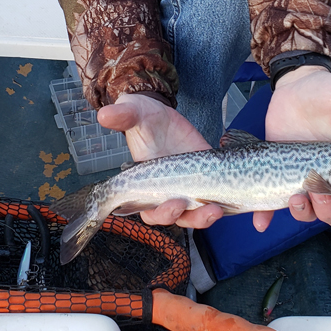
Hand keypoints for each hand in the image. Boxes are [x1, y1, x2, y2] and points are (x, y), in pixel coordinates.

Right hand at [97, 94, 224, 229]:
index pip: (148, 210)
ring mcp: (187, 190)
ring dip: (203, 218)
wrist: (166, 116)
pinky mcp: (207, 183)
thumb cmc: (144, 117)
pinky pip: (213, 203)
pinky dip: (220, 207)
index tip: (171, 203)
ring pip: (194, 216)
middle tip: (186, 205)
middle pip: (172, 218)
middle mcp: (165, 193)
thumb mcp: (134, 112)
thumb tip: (104, 115)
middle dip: (181, 216)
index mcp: (144, 185)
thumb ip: (122, 115)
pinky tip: (226, 203)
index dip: (159, 213)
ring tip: (215, 210)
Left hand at [253, 66, 330, 234]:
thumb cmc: (327, 91)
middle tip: (321, 193)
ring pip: (311, 211)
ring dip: (304, 213)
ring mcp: (307, 178)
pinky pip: (274, 205)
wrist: (294, 86)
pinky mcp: (282, 175)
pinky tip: (261, 222)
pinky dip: (267, 217)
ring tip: (295, 196)